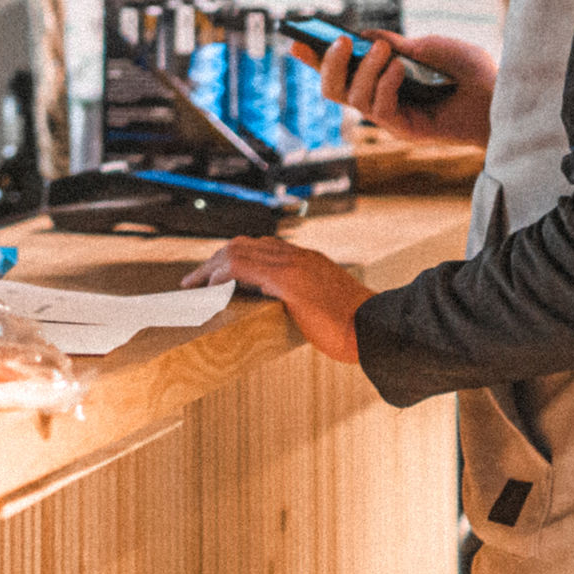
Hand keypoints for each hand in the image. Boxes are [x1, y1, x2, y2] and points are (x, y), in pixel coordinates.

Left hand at [191, 235, 371, 362]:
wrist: (378, 329)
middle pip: (243, 245)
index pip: (260, 247)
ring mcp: (293, 266)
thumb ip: (305, 299)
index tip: (215, 275)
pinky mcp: (289, 281)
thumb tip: (289, 308)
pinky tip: (211, 288)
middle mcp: (298, 256)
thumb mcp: (326, 305)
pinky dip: (222, 276)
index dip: (232, 258)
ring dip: (211, 267)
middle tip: (195, 280)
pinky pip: (244, 268)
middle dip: (214, 260)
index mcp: (307, 260)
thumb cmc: (355, 326)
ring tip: (195, 284)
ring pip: (238, 252)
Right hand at [283, 25, 494, 146]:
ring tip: (386, 51)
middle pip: (332, 90)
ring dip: (364, 70)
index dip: (315, 59)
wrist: (500, 93)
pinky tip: (400, 69)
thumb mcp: (428, 46)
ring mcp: (390, 116)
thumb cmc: (468, 70)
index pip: (340, 70)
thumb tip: (366, 37)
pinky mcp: (404, 129)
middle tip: (341, 43)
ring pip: (351, 99)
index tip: (296, 41)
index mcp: (381, 77)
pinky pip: (380, 108)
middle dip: (327, 65)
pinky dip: (385, 84)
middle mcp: (380, 98)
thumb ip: (396, 44)